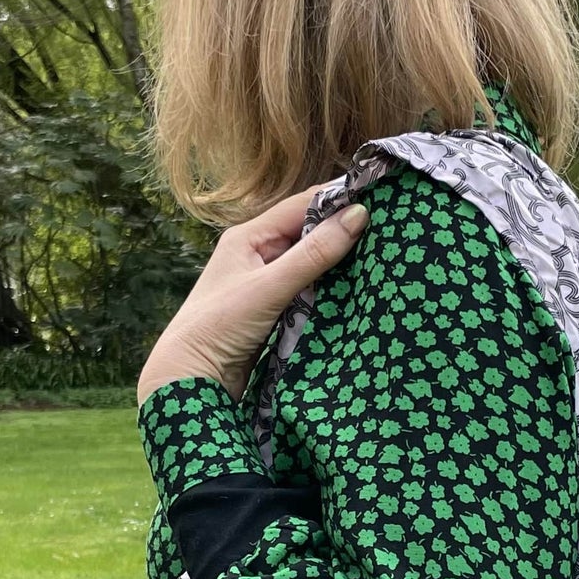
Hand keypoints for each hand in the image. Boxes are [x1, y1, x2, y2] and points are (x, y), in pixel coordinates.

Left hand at [137, 187, 367, 403]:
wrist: (191, 379)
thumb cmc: (219, 326)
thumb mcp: (269, 287)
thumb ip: (313, 254)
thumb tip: (358, 216)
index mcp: (248, 237)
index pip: (302, 205)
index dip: (338, 200)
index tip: (378, 199)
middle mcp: (257, 254)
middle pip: (308, 233)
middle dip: (342, 232)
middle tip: (387, 230)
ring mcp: (266, 283)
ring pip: (311, 263)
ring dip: (339, 263)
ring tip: (380, 257)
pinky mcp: (274, 310)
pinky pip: (308, 291)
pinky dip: (329, 289)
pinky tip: (355, 290)